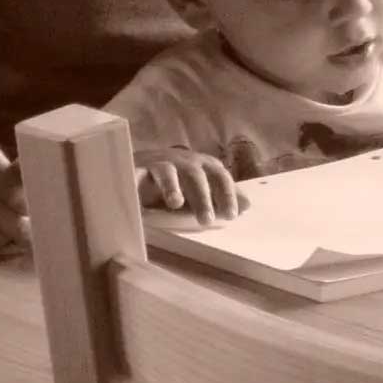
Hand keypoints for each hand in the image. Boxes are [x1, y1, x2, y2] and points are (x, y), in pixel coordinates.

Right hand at [133, 146, 247, 225]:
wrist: (144, 165)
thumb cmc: (180, 180)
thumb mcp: (203, 189)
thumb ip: (222, 196)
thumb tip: (248, 206)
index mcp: (203, 166)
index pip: (220, 177)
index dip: (227, 194)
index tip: (231, 215)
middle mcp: (183, 162)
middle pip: (196, 176)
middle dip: (202, 197)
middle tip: (206, 220)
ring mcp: (159, 163)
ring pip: (168, 173)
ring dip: (172, 187)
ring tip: (176, 203)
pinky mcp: (137, 169)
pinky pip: (135, 175)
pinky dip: (134, 183)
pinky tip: (135, 196)